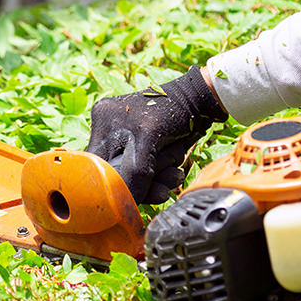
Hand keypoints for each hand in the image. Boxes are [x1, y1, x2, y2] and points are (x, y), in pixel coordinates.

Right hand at [86, 66, 226, 203]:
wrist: (201, 101)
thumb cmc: (174, 108)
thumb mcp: (148, 135)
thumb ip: (135, 168)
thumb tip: (128, 199)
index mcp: (102, 121)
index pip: (99, 165)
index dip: (114, 184)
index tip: (133, 197)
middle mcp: (111, 132)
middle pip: (119, 173)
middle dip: (143, 182)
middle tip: (162, 188)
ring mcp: (129, 141)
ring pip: (137, 176)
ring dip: (158, 179)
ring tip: (174, 173)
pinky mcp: (146, 149)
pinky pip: (150, 173)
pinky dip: (164, 175)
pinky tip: (176, 171)